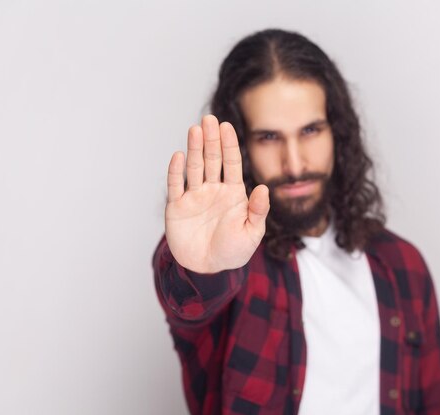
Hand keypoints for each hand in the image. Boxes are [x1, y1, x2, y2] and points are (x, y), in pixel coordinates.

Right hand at [165, 115, 269, 272]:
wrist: (208, 270)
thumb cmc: (233, 252)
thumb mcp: (252, 233)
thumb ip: (258, 211)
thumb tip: (264, 188)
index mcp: (233, 194)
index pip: (231, 164)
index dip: (229, 145)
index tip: (226, 126)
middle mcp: (213, 190)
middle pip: (212, 160)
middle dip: (211, 140)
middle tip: (209, 119)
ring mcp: (194, 197)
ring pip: (194, 168)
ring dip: (195, 149)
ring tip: (195, 129)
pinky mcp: (177, 208)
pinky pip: (176, 186)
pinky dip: (176, 171)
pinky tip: (179, 156)